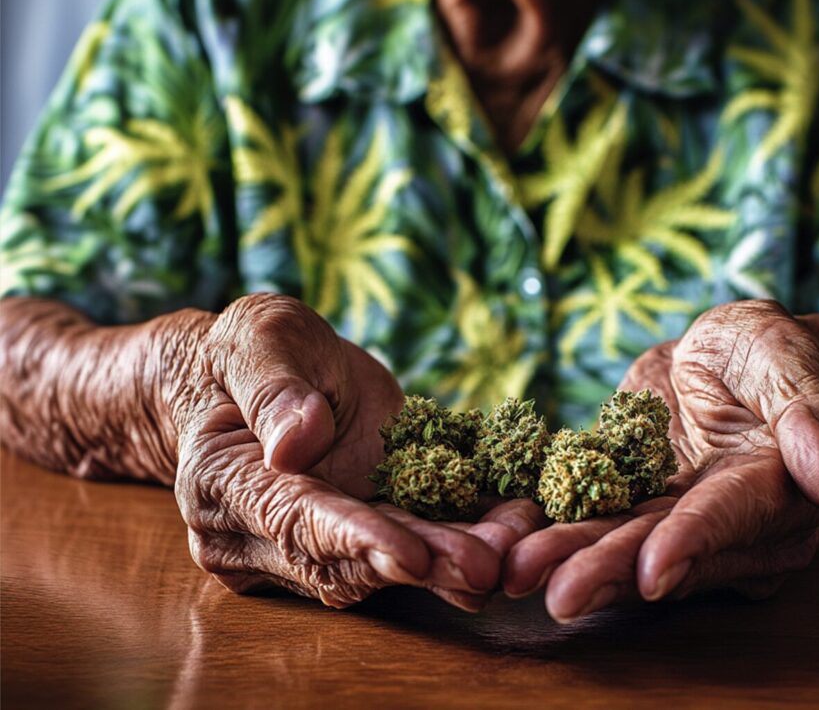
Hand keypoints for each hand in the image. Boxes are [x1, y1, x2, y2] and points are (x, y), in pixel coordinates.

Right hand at [166, 293, 542, 609]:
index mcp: (224, 482)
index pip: (292, 519)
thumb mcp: (257, 339)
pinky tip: (505, 534)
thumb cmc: (250, 349)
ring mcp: (304, 542)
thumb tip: (295, 444)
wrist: (254, 374)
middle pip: (342, 560)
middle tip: (484, 565)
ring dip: (445, 564)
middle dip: (418, 563)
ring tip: (507, 554)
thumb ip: (273, 389)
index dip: (354, 539)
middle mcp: (256, 533)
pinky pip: (403, 543)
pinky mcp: (349, 534)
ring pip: (378, 565)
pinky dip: (454, 541)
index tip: (411, 555)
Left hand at [503, 300, 818, 620]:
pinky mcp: (636, 505)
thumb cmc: (774, 352)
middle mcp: (727, 523)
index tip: (653, 570)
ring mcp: (676, 519)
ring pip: (622, 543)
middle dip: (611, 571)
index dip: (693, 542)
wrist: (738, 361)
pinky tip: (510, 542)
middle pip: (665, 549)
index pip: (732, 518)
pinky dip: (552, 530)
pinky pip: (592, 517)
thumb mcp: (791, 359)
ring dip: (571, 560)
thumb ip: (810, 416)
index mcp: (774, 488)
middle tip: (559, 593)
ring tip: (518, 573)